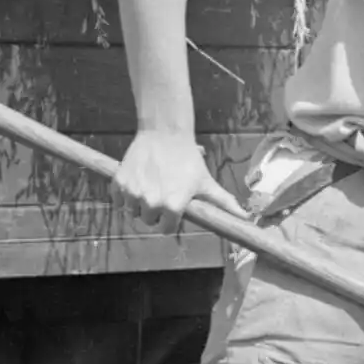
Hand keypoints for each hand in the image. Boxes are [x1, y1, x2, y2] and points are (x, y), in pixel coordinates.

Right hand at [112, 130, 244, 235]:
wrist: (165, 134)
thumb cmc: (188, 160)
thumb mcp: (206, 182)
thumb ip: (224, 203)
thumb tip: (245, 218)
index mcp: (173, 207)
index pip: (165, 229)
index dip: (170, 220)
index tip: (172, 209)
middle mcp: (151, 203)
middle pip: (148, 221)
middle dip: (155, 212)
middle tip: (162, 193)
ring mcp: (133, 193)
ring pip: (132, 211)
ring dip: (139, 203)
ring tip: (151, 185)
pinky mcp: (119, 182)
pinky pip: (118, 200)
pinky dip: (124, 194)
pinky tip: (138, 181)